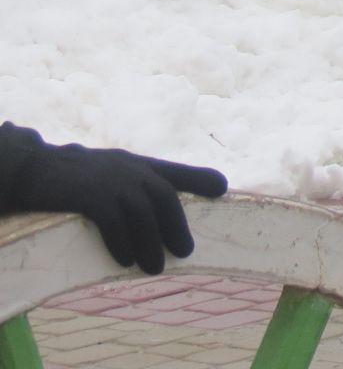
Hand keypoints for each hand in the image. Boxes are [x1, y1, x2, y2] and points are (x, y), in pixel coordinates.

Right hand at [14, 142, 227, 274]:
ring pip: (141, 211)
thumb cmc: (71, 176)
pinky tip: (125, 260)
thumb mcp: (107, 173)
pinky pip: (112, 219)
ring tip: (155, 267)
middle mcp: (128, 168)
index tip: (222, 189)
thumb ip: (131, 185)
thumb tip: (151, 209)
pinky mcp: (88, 193)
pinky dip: (122, 241)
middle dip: (176, 225)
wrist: (32, 168)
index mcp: (134, 164)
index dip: (198, 178)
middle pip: (163, 195)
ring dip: (151, 242)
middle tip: (185, 252)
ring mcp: (109, 179)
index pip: (172, 171)